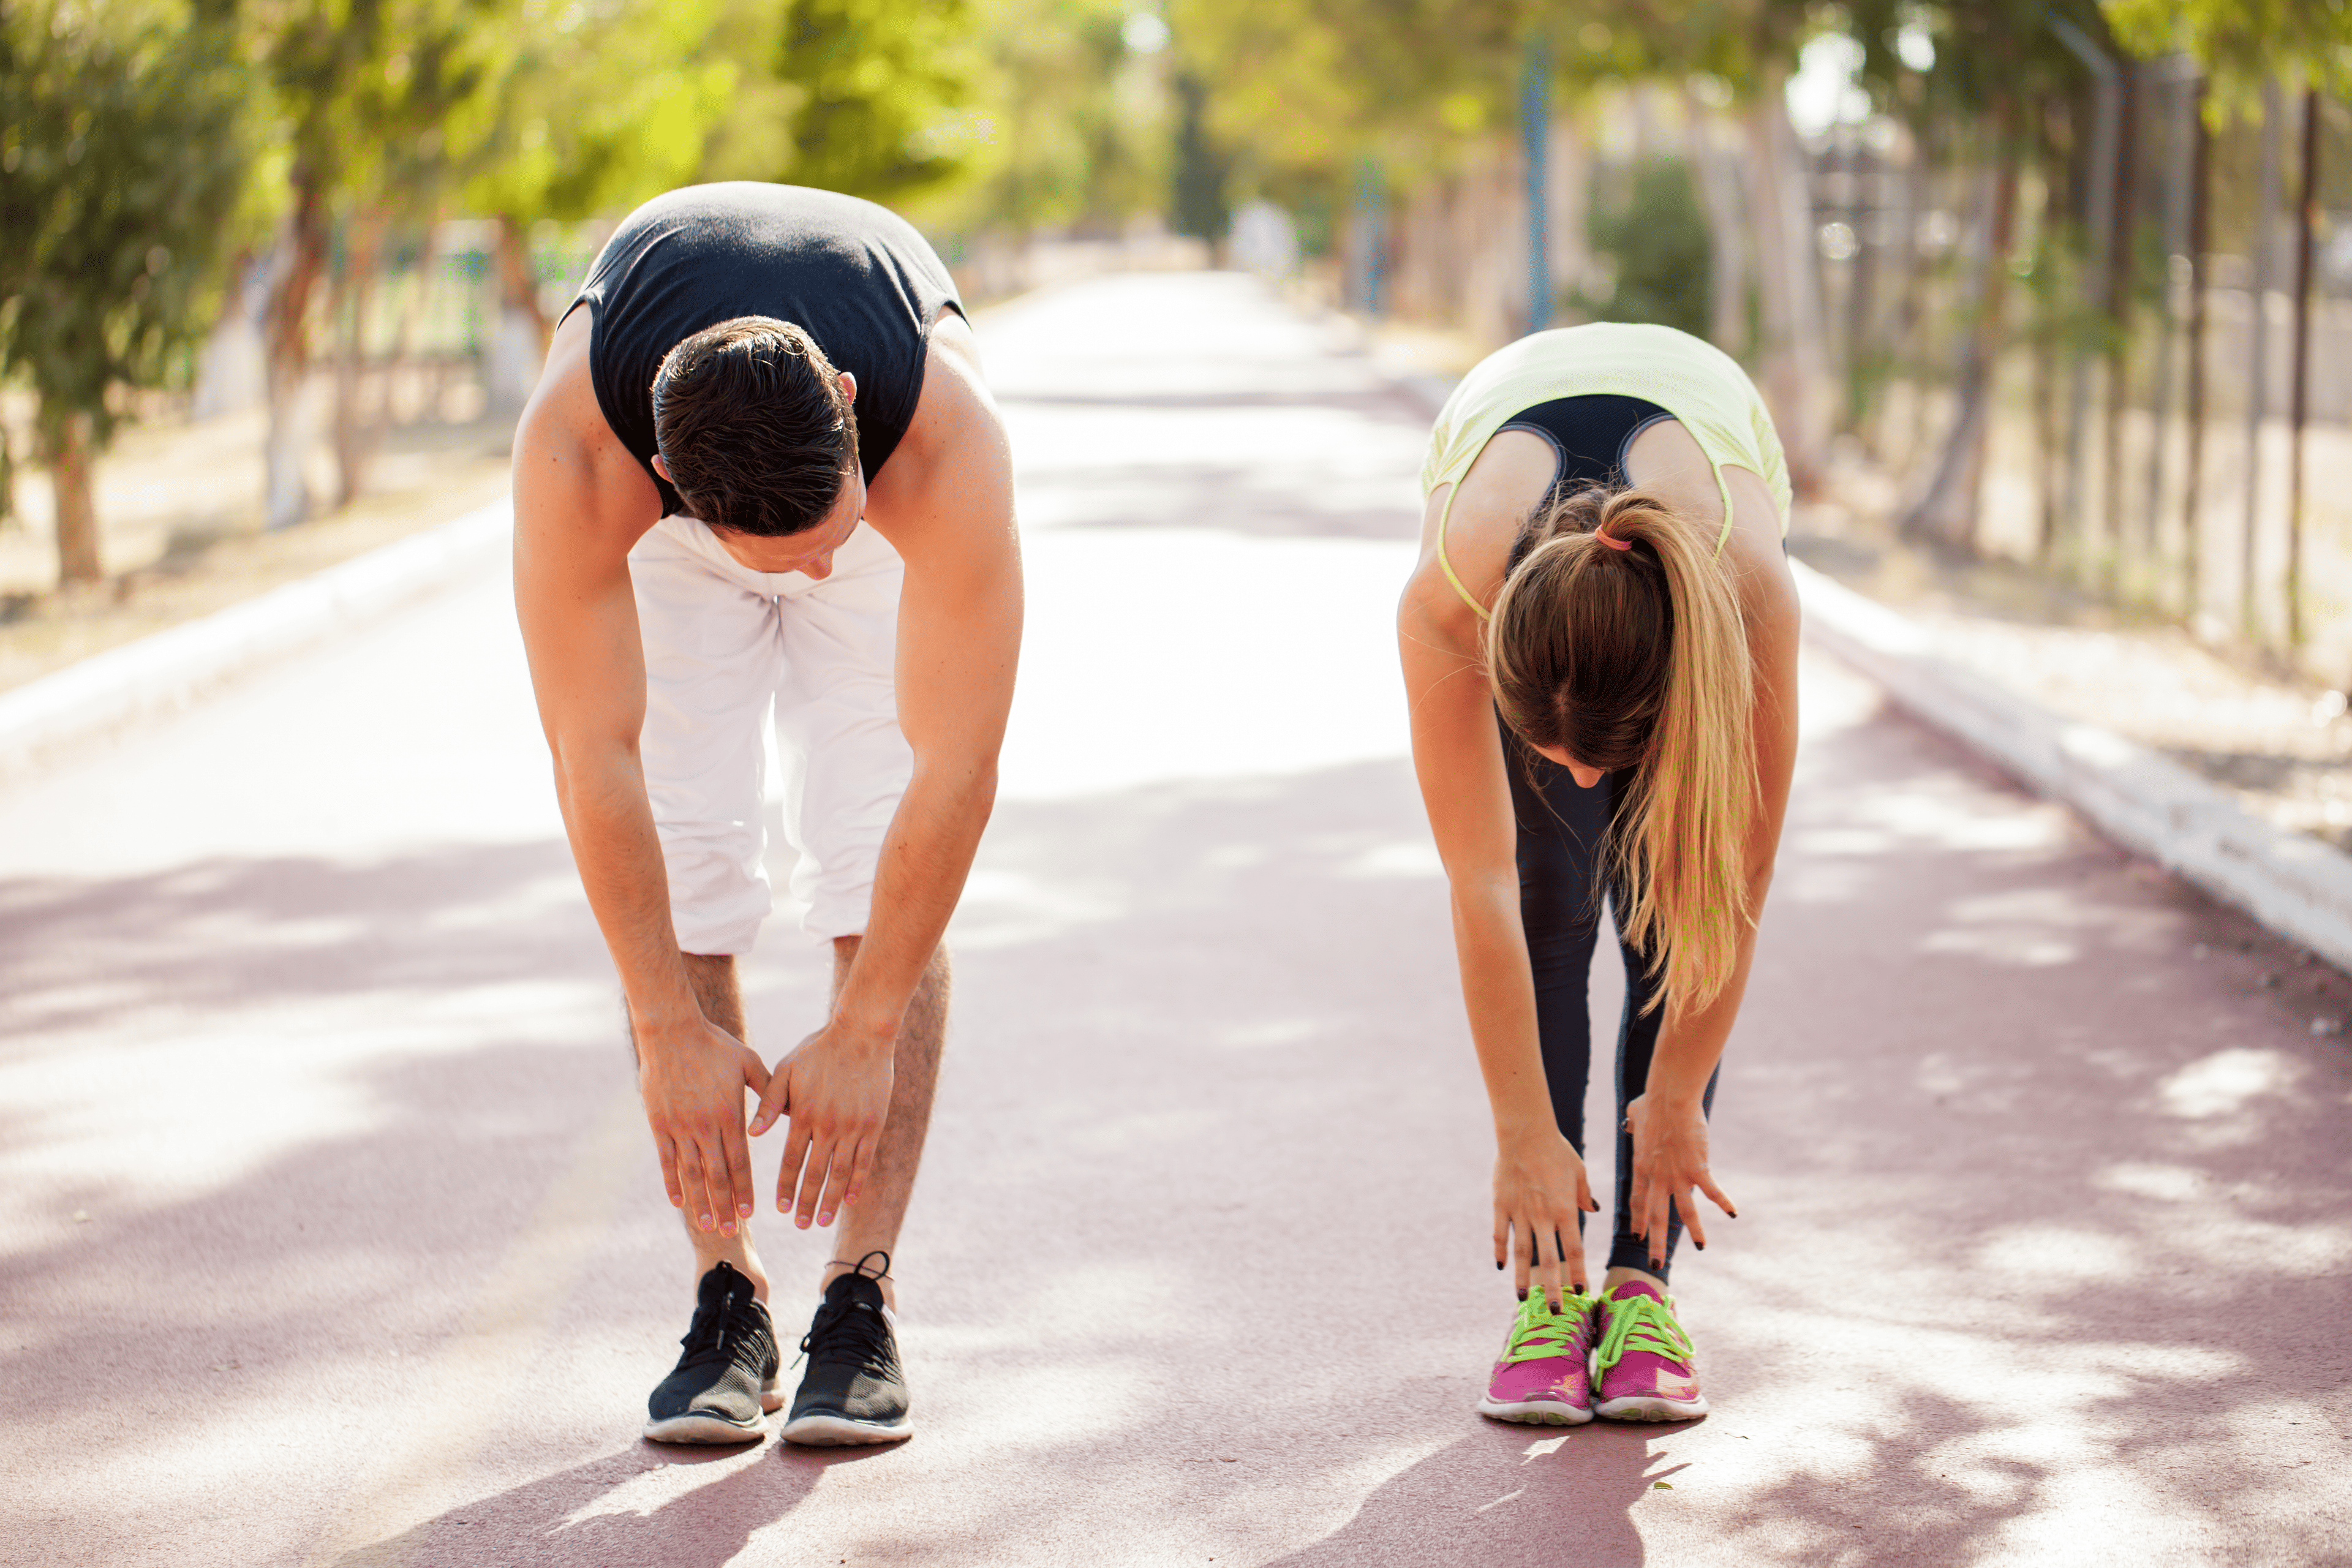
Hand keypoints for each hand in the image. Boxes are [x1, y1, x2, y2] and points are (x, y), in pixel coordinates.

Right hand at [637, 1014, 770, 1236]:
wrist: (672, 1032)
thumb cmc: (715, 1045)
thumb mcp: (748, 1062)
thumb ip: (768, 1090)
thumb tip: (786, 1113)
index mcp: (731, 1114)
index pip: (741, 1162)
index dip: (745, 1190)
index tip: (751, 1212)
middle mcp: (706, 1126)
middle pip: (718, 1176)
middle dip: (726, 1206)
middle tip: (732, 1232)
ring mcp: (680, 1127)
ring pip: (692, 1174)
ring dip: (700, 1202)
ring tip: (707, 1225)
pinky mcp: (659, 1123)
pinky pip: (666, 1159)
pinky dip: (672, 1182)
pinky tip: (678, 1202)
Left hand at [749, 1021, 892, 1227]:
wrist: (862, 1033)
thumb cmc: (819, 1049)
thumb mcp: (787, 1069)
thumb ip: (770, 1103)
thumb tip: (752, 1133)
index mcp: (803, 1114)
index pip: (791, 1160)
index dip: (785, 1186)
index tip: (780, 1208)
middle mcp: (828, 1125)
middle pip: (815, 1173)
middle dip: (805, 1201)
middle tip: (799, 1224)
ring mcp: (853, 1126)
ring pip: (841, 1172)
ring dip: (830, 1199)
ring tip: (822, 1220)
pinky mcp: (873, 1123)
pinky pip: (865, 1160)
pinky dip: (857, 1181)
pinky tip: (851, 1199)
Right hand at [1494, 1128, 1599, 1309]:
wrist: (1525, 1132)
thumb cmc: (1556, 1148)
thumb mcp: (1578, 1170)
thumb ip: (1583, 1194)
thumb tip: (1591, 1210)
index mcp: (1564, 1210)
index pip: (1574, 1249)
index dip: (1576, 1272)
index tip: (1580, 1292)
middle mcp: (1543, 1216)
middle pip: (1548, 1259)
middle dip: (1552, 1287)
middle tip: (1554, 1311)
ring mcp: (1519, 1212)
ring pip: (1522, 1253)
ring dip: (1522, 1278)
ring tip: (1522, 1299)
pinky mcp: (1501, 1204)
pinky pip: (1500, 1233)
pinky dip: (1501, 1250)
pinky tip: (1501, 1266)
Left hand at [1624, 1093, 1735, 1266]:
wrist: (1669, 1099)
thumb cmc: (1651, 1102)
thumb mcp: (1635, 1116)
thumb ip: (1632, 1124)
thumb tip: (1629, 1120)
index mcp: (1642, 1167)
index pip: (1639, 1201)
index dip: (1639, 1220)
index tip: (1638, 1236)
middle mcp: (1658, 1177)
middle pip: (1657, 1216)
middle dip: (1655, 1242)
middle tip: (1654, 1264)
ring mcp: (1678, 1175)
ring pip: (1685, 1211)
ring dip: (1694, 1231)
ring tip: (1701, 1247)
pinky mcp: (1698, 1168)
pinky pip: (1712, 1191)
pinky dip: (1724, 1202)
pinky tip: (1733, 1213)